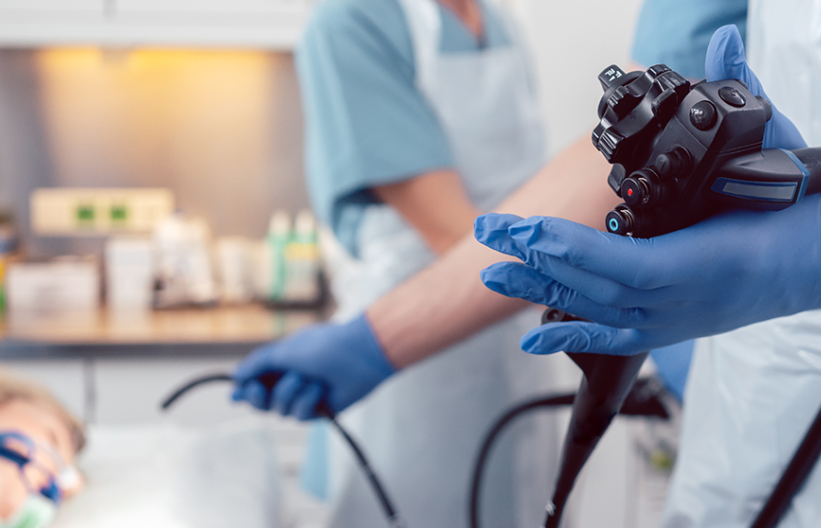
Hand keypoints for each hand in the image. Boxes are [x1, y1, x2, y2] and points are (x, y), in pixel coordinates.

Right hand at [232, 314, 395, 418]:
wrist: (360, 355)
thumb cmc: (323, 347)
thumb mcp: (284, 351)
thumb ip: (258, 364)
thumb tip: (235, 376)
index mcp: (281, 365)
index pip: (254, 383)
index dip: (244, 391)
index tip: (236, 395)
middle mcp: (291, 382)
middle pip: (262, 403)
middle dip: (259, 398)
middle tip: (261, 390)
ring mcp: (305, 397)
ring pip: (280, 410)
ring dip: (290, 393)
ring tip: (308, 377)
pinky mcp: (320, 411)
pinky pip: (300, 416)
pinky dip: (308, 401)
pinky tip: (321, 389)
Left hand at [473, 25, 818, 356]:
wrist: (813, 265)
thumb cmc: (789, 220)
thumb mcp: (768, 158)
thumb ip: (742, 106)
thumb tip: (723, 44)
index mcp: (695, 264)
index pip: (616, 261)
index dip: (566, 245)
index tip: (525, 229)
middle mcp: (672, 301)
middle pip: (589, 282)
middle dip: (533, 254)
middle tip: (490, 233)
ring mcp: (664, 320)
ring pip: (589, 308)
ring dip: (537, 287)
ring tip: (494, 272)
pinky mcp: (662, 330)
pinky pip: (608, 339)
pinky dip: (569, 336)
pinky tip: (531, 340)